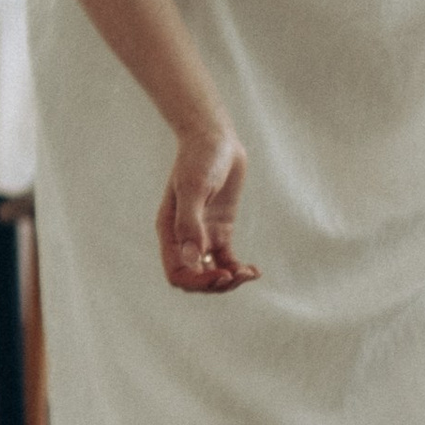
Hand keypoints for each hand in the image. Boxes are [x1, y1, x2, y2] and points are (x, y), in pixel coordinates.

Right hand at [156, 121, 257, 293]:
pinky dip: (238, 269)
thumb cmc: (200, 158)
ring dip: (228, 280)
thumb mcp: (194, 188)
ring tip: (249, 274)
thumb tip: (193, 259)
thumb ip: (190, 223)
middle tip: (236, 277)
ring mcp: (203, 234)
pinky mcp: (221, 229)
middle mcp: (183, 237)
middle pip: (194, 277)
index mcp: (170, 231)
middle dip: (214, 284)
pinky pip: (227, 260)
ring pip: (211, 272)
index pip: (177, 273)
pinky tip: (255, 270)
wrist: (215, 139)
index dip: (197, 281)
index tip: (221, 275)